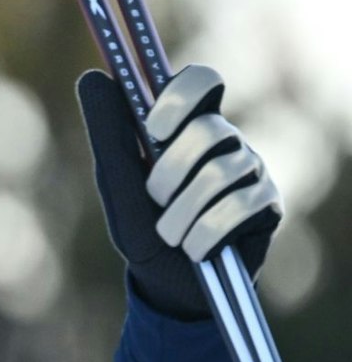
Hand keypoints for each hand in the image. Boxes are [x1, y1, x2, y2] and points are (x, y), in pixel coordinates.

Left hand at [77, 66, 281, 319]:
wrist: (168, 285)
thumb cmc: (142, 227)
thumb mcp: (117, 183)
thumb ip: (108, 133)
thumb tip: (93, 77)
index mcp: (189, 126)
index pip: (202, 81)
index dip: (183, 96)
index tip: (155, 128)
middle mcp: (226, 141)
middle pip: (212, 129)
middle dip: (172, 170)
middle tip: (155, 198)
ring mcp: (251, 170)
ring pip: (224, 170)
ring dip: (185, 211)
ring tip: (170, 234)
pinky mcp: (267, 204)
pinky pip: (244, 204)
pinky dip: (208, 231)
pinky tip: (196, 248)